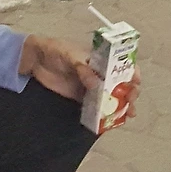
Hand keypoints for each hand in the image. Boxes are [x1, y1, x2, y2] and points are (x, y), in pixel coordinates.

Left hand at [20, 33, 142, 124]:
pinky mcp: (81, 98)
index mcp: (100, 58)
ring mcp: (91, 86)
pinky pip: (97, 106)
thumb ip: (83, 68)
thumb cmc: (55, 50)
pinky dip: (105, 114)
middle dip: (130, 92)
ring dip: (121, 105)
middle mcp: (99, 73)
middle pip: (120, 83)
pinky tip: (111, 121)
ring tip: (128, 115)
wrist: (35, 60)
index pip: (122, 64)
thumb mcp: (69, 54)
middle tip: (131, 101)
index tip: (135, 82)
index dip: (132, 72)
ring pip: (111, 97)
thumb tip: (96, 84)